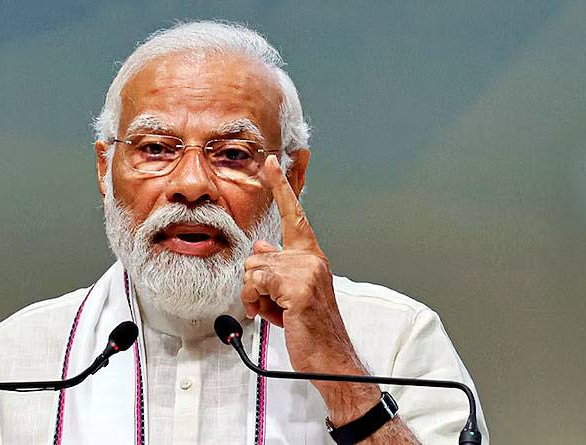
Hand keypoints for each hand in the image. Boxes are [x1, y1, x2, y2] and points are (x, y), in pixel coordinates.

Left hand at [241, 155, 380, 423]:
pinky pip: (257, 285)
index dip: (281, 187)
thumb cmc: (310, 328)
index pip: (294, 215)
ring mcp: (307, 271)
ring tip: (280, 313)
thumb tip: (262, 248)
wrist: (331, 358)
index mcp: (311, 256)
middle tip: (278, 307)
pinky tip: (279, 316)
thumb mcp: (290, 293)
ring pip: (254, 271)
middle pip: (257, 257)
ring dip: (258, 298)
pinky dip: (259, 304)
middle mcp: (311, 258)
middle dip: (257, 287)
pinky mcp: (300, 287)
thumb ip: (277, 268)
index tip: (270, 162)